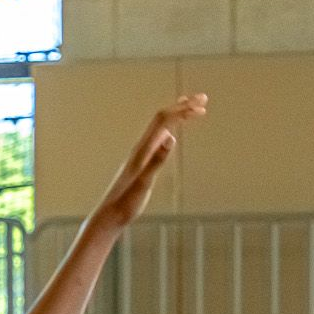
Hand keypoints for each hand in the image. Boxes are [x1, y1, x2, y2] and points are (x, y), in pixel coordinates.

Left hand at [90, 94, 207, 231]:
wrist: (110, 214)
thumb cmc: (126, 202)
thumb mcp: (144, 183)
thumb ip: (156, 160)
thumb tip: (171, 137)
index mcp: (143, 149)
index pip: (164, 120)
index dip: (182, 110)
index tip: (201, 106)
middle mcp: (142, 147)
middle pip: (162, 118)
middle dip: (183, 106)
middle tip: (203, 99)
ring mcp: (141, 154)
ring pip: (160, 126)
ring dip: (176, 115)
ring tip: (191, 108)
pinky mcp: (141, 162)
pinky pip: (157, 139)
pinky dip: (169, 130)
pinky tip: (172, 134)